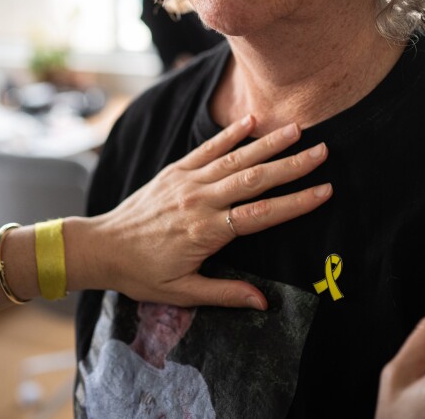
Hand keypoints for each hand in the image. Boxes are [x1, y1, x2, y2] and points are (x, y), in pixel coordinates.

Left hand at [82, 114, 331, 308]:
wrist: (101, 247)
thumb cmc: (141, 274)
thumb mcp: (183, 292)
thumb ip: (226, 293)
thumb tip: (263, 302)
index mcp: (206, 232)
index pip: (261, 213)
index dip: (295, 202)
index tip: (324, 191)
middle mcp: (200, 201)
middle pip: (254, 179)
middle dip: (291, 165)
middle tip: (323, 151)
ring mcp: (187, 181)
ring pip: (234, 159)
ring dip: (267, 143)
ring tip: (296, 129)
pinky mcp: (174, 171)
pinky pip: (206, 149)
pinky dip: (228, 134)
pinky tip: (250, 121)